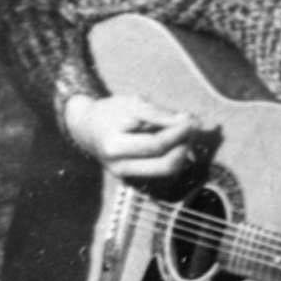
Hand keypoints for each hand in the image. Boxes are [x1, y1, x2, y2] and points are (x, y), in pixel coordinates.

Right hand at [64, 94, 202, 178]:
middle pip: (165, 165)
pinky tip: (178, 140)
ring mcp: (127, 176)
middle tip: (193, 127)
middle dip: (184, 146)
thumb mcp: (132, 103)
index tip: (191, 119)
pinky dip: (176, 156)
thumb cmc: (111, 112)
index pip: (155, 144)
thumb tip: (187, 120)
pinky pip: (162, 171)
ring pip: (167, 172)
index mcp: (115, 146)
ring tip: (187, 131)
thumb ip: (159, 113)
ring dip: (184, 151)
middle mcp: (120, 167)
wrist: (87, 129)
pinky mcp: (134, 178)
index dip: (178, 132)